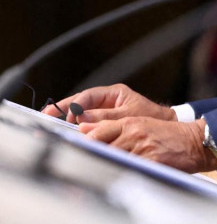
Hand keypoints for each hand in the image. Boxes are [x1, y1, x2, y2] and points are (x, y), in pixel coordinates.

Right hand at [40, 84, 174, 123]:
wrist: (164, 125)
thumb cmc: (151, 117)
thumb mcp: (129, 115)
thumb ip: (106, 117)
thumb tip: (83, 118)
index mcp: (115, 93)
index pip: (89, 96)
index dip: (76, 105)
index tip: (69, 115)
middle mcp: (108, 100)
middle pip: (81, 101)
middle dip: (64, 107)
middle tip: (46, 113)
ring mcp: (106, 110)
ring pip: (82, 111)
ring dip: (68, 116)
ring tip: (51, 120)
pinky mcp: (106, 120)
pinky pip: (88, 121)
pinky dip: (78, 125)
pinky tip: (68, 130)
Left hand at [79, 117, 216, 172]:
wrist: (196, 140)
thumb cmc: (169, 135)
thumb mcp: (141, 125)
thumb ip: (113, 127)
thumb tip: (85, 129)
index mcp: (130, 123)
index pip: (97, 132)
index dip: (84, 142)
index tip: (75, 150)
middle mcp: (134, 133)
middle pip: (102, 147)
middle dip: (91, 157)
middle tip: (81, 169)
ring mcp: (142, 147)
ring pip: (113, 159)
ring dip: (106, 167)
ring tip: (98, 176)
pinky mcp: (151, 160)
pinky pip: (130, 170)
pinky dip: (123, 175)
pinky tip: (120, 178)